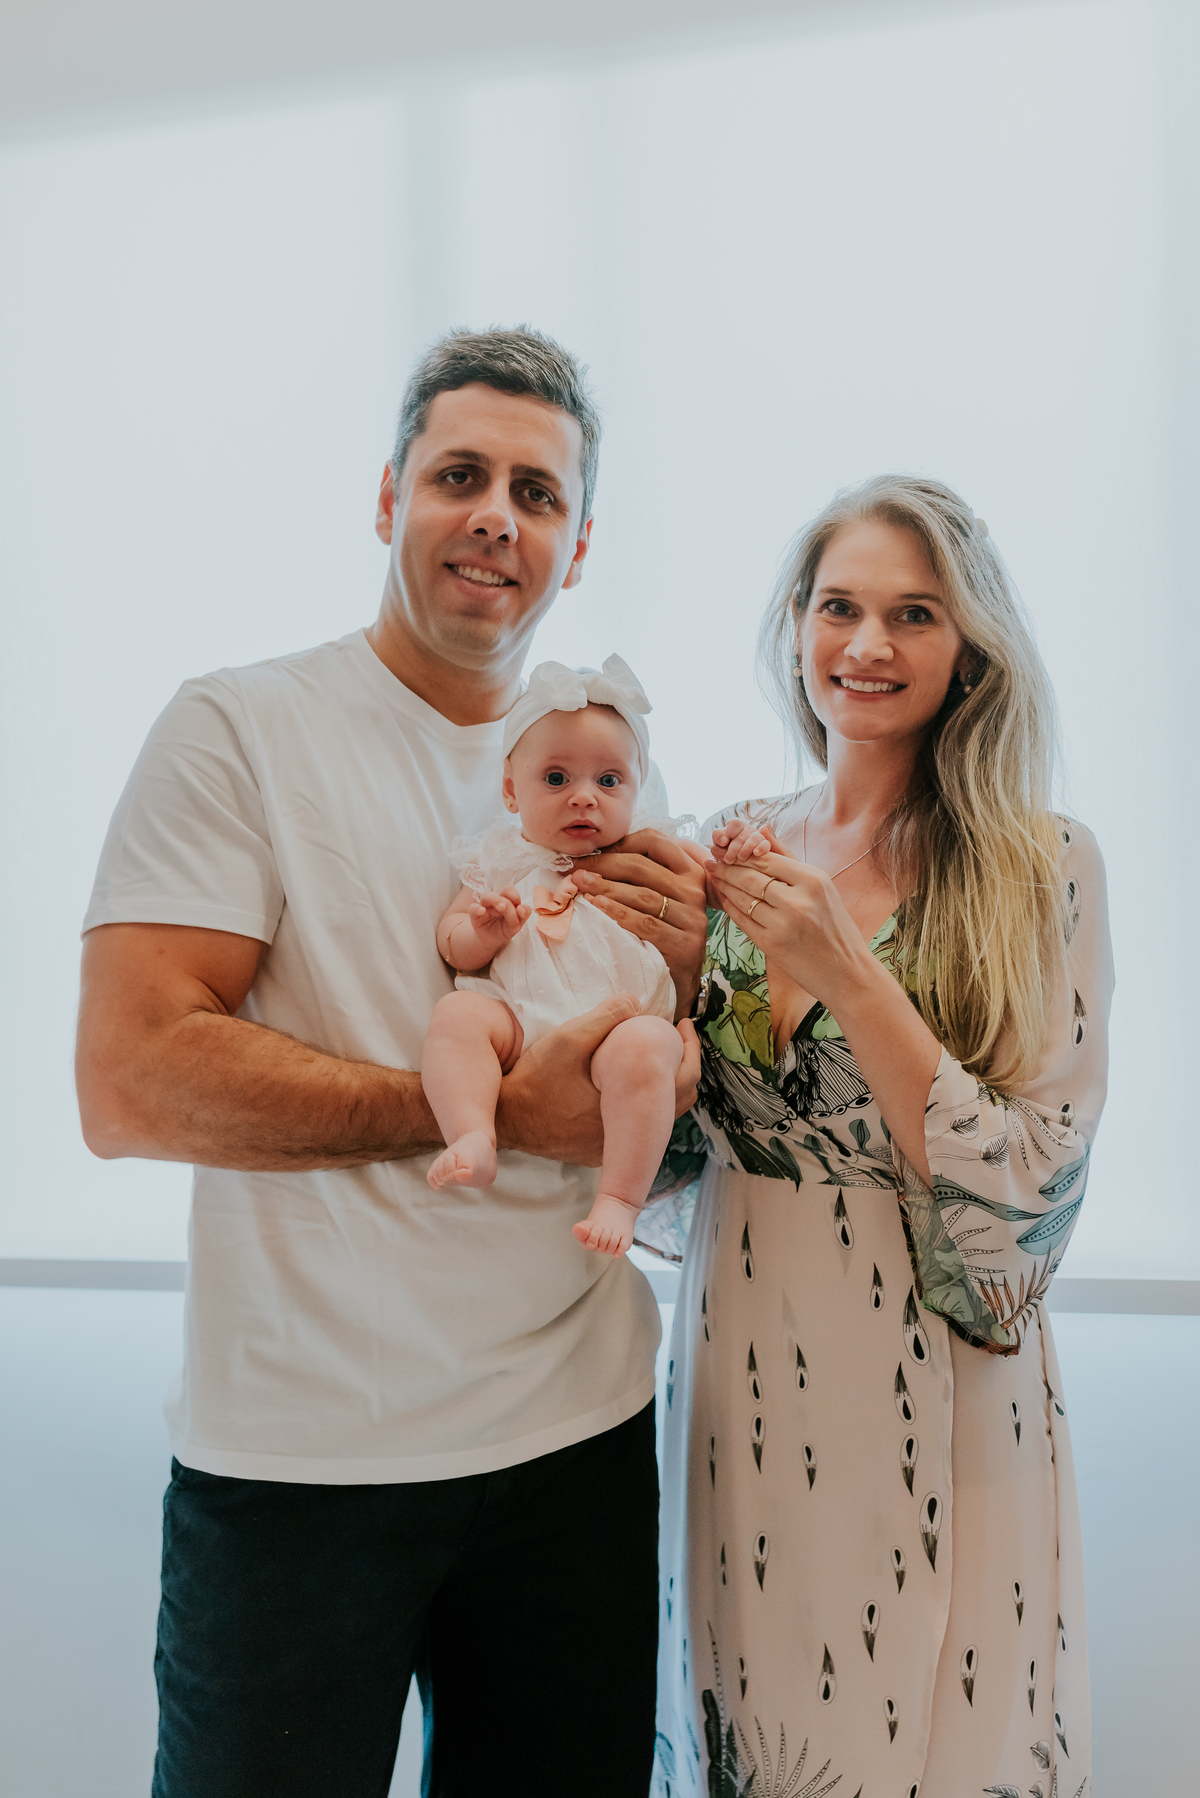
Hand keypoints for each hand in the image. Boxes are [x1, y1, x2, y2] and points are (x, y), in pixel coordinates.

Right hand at [469, 887, 530, 943]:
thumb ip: (522, 916)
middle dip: (508, 898)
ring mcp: (485, 906)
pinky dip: (477, 908)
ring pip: (487, 896)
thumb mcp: (516, 925)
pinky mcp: (475, 915)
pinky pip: (473, 908)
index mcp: (507, 901)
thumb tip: (524, 908)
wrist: (491, 940)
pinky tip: (481, 911)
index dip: (515, 897)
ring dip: (495, 900)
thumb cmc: (504, 929)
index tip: (520, 909)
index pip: (510, 891)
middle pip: (501, 892)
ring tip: (501, 907)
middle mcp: (496, 901)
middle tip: (508, 907)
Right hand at [496, 996, 700, 1165]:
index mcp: (630, 1110)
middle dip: (683, 1065)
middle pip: (678, 1102)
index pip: (683, 1082)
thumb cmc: (535, 1079)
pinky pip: (635, 1129)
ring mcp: (613, 1148)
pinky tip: (631, 1082)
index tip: (684, 1024)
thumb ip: (605, 1017)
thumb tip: (637, 1001)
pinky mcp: (598, 1151)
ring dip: (664, 1085)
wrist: (504, 1117)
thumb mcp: (569, 1039)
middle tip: (680, 1037)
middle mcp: (627, 1137)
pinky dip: (643, 1103)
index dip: (691, 1049)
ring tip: (660, 1055)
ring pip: (658, 1118)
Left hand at [570, 831, 707, 1018]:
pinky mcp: (685, 944)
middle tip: (575, 870)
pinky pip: (646, 924)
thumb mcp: (658, 898)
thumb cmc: (661, 933)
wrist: (679, 980)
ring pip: (642, 894)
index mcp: (689, 871)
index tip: (592, 853)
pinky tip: (597, 907)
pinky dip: (619, 913)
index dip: (620, 843)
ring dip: (606, 888)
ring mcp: (693, 918)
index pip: (655, 841)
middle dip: (603, 865)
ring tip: (579, 886)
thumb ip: (638, 875)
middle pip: (642, 866)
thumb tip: (593, 856)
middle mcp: (694, 890)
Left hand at [705, 848, 876, 1013]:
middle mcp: (798, 900)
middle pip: (751, 877)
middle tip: (713, 860)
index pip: (767, 859)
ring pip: (743, 897)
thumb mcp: (822, 886)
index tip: (726, 848)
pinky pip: (742, 919)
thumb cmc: (835, 926)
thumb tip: (763, 829)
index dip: (742, 853)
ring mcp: (783, 923)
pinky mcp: (771, 944)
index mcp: (813, 880)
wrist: (846, 971)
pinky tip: (724, 898)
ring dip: (724, 885)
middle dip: (727, 867)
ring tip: (714, 875)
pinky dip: (730, 906)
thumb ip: (789, 858)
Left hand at [710, 818, 773, 863]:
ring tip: (740, 859)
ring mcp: (758, 837)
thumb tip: (723, 840)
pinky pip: (766, 844)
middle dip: (734, 848)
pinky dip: (761, 848)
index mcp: (735, 827)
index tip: (723, 843)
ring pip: (754, 838)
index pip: (734, 823)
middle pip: (742, 833)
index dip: (729, 832)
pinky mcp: (766, 846)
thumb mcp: (719, 845)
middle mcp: (747, 829)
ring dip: (746, 849)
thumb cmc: (726, 852)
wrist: (737, 866)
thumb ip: (718, 838)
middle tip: (728, 860)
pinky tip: (755, 854)